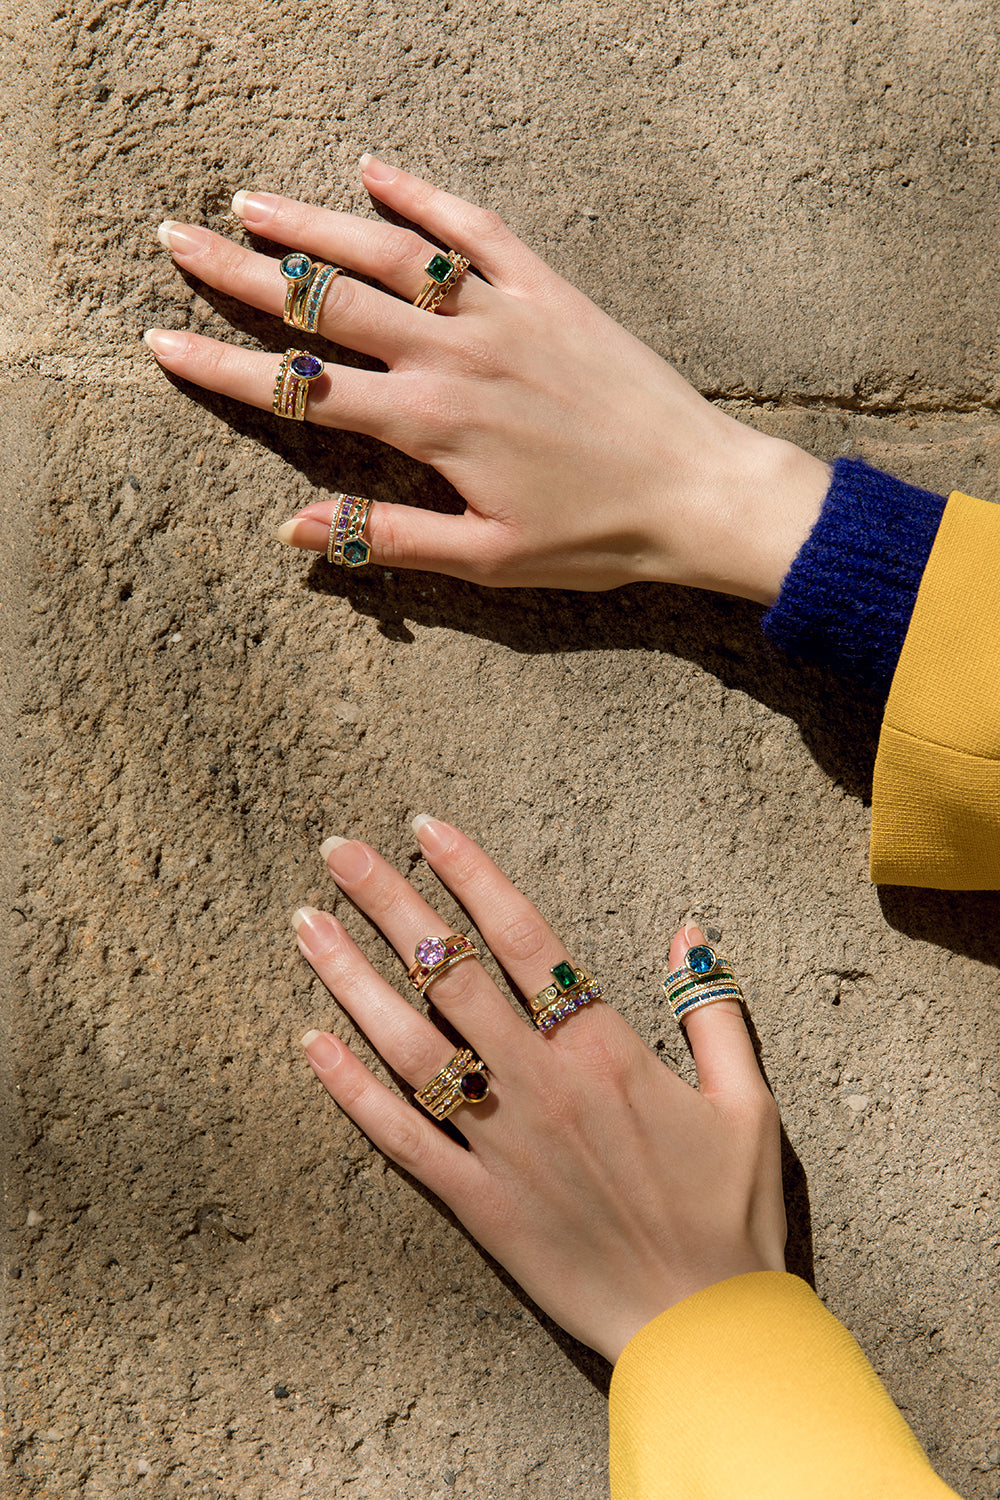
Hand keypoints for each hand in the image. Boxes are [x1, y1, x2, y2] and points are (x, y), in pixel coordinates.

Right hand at [147, 156, 828, 603]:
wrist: (698, 492)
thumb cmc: (595, 538)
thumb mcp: (487, 560)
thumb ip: (387, 538)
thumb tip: (295, 529)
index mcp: (429, 423)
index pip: (300, 389)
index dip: (222, 368)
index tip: (163, 342)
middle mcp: (454, 354)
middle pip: (325, 303)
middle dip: (243, 274)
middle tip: (180, 241)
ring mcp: (502, 313)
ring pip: (387, 253)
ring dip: (312, 224)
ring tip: (250, 204)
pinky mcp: (549, 292)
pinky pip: (474, 228)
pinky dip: (423, 195)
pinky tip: (375, 169)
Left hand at [293, 817, 785, 1363]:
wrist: (705, 1330)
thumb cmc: (733, 1214)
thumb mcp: (749, 1102)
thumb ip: (713, 1010)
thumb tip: (688, 930)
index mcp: (605, 1052)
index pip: (524, 937)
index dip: (472, 874)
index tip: (426, 827)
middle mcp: (541, 1087)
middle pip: (449, 976)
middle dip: (389, 904)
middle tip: (338, 849)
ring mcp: (501, 1147)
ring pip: (408, 1047)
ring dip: (350, 980)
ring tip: (305, 924)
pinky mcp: (476, 1206)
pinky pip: (400, 1140)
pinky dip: (350, 1092)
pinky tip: (309, 1043)